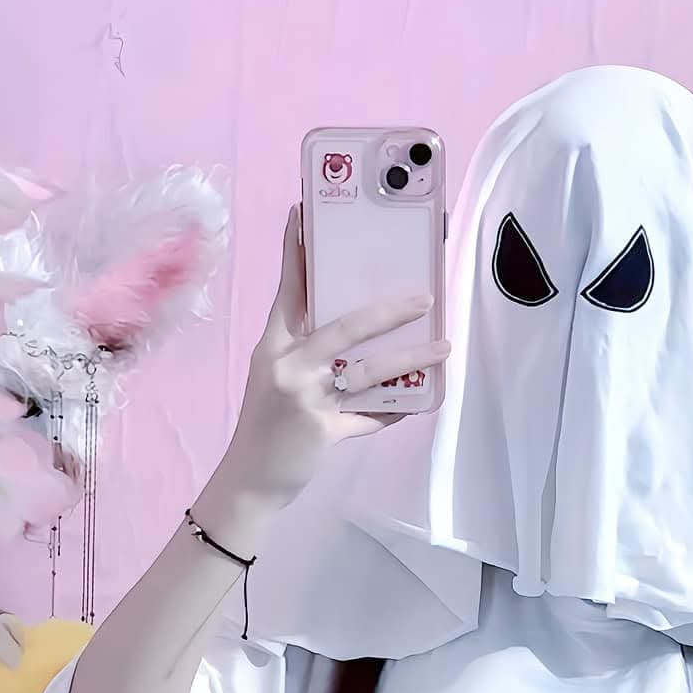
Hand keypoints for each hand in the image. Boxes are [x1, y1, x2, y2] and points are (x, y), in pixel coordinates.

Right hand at [220, 207, 450, 508]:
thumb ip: (307, 351)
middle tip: (423, 297)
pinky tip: (418, 402)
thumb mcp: (276, 377)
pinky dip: (394, 410)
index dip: (295, 251)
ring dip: (410, 358)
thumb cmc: (267, 424)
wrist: (250, 479)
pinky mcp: (322, 429)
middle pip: (343, 326)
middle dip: (388, 311)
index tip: (303, 212)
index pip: (287, 289)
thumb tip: (358, 326)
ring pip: (368, 370)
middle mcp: (287, 365)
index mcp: (274, 345)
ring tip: (442, 347)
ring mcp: (305, 397)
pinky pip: (370, 416)